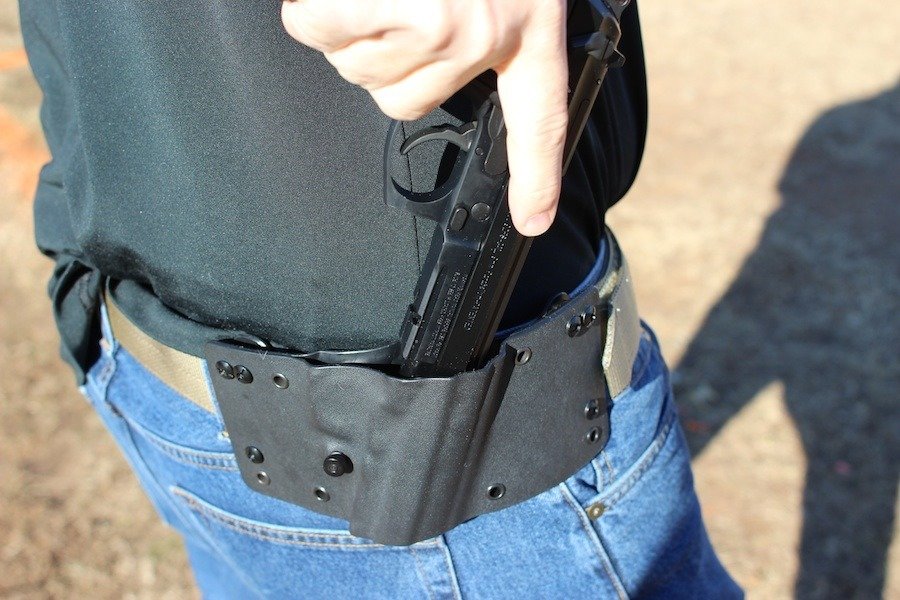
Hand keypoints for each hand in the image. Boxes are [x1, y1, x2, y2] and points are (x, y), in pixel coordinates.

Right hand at [282, 0, 567, 236]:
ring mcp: (450, 26)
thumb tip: (416, 60)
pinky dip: (316, 4)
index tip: (530, 219)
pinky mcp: (411, 13)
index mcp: (530, 23)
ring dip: (342, 18)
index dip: (538, 174)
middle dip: (375, 49)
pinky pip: (324, 31)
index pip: (541, 117)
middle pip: (399, 99)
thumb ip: (473, 25)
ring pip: (357, 67)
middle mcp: (492, 34)